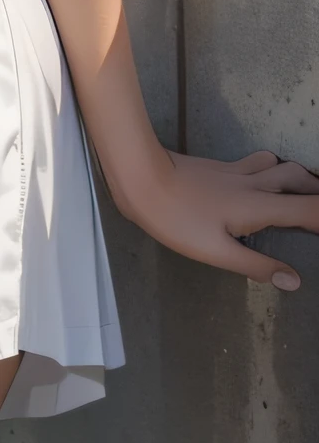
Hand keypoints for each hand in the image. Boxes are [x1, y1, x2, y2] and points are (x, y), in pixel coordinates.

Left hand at [121, 148, 318, 289]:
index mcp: (258, 206)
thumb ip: (256, 265)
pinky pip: (257, 162)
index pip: (308, 209)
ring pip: (278, 164)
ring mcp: (235, 171)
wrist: (141, 176)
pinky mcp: (219, 166)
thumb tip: (293, 279)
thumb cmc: (176, 219)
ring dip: (297, 176)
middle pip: (298, 179)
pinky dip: (272, 168)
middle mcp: (253, 184)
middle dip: (317, 192)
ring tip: (304, 192)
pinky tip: (264, 178)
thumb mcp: (216, 252)